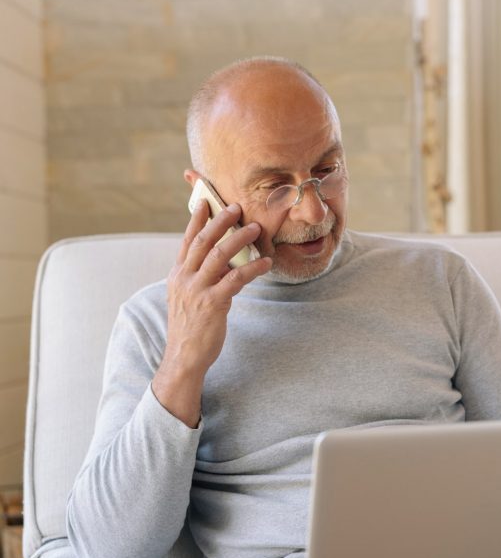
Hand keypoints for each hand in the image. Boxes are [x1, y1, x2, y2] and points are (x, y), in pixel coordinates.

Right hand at [152, 199, 271, 426]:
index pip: (187, 241)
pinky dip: (252, 268)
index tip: (206, 201)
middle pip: (202, 242)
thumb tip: (220, 262)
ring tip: (256, 229)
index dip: (197, 220)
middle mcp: (184, 279)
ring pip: (219, 256)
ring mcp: (197, 290)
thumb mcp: (187, 298)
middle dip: (220, 222)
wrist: (184, 357)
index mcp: (177, 275)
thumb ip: (198, 278)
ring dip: (239, 239)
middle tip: (236, 208)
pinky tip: (265, 263)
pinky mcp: (212, 304)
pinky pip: (235, 279)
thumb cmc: (190, 328)